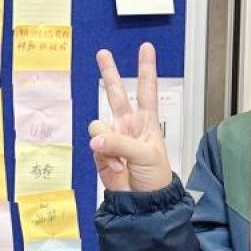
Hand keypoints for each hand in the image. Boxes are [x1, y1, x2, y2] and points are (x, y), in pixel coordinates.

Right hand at [88, 42, 174, 193]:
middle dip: (110, 73)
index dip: (146, 69)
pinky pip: (94, 144)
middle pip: (117, 93)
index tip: (146, 48)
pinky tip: (115, 164)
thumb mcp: (146, 154)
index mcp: (147, 122)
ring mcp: (113, 138)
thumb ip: (120, 142)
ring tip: (120, 156)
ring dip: (107, 139)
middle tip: (103, 54)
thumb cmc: (156, 177)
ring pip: (99, 124)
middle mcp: (128, 125)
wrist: (142, 203)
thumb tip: (97, 138)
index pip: (147, 90)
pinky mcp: (100, 152)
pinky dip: (103, 154)